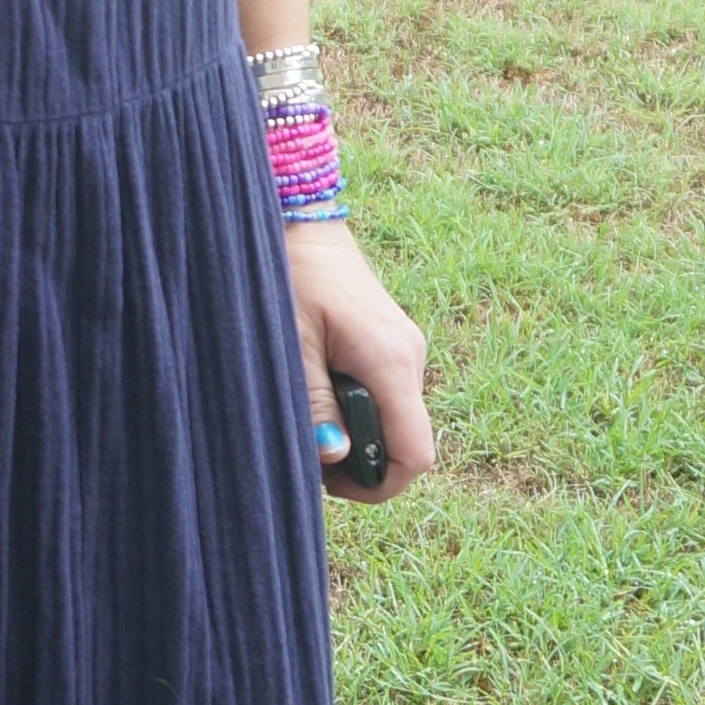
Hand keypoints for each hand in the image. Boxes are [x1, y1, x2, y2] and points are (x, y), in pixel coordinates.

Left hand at [286, 221, 433, 503]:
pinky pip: (385, 392)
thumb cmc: (289, 277)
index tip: (330, 479)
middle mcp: (410, 357)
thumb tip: (336, 458)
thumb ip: (314, 404)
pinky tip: (318, 382)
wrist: (299, 220)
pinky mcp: (392, 341)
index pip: (415, 454)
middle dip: (360, 457)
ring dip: (355, 429)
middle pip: (405, 441)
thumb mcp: (291, 348)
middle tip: (308, 441)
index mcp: (391, 362)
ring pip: (394, 418)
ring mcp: (405, 348)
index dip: (377, 484)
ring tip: (307, 407)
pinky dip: (356, 404)